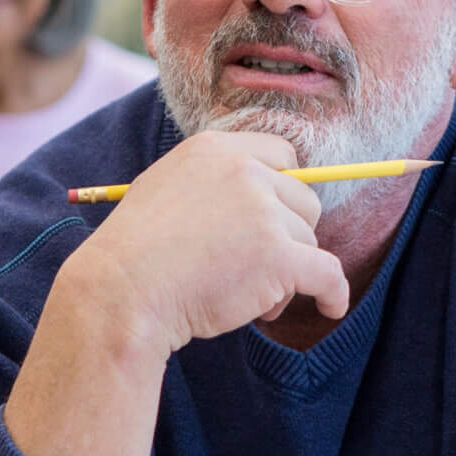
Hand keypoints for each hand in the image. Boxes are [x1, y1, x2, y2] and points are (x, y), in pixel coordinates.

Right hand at [65, 130, 351, 356]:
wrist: (123, 292)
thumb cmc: (135, 253)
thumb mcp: (166, 188)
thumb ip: (213, 182)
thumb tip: (256, 193)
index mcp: (217, 149)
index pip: (283, 156)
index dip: (285, 189)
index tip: (278, 217)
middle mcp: (245, 172)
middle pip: (304, 200)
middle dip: (289, 235)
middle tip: (253, 267)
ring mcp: (264, 213)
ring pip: (308, 243)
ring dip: (285, 273)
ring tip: (243, 295)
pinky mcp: (278, 257)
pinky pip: (327, 273)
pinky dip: (333, 292)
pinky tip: (331, 306)